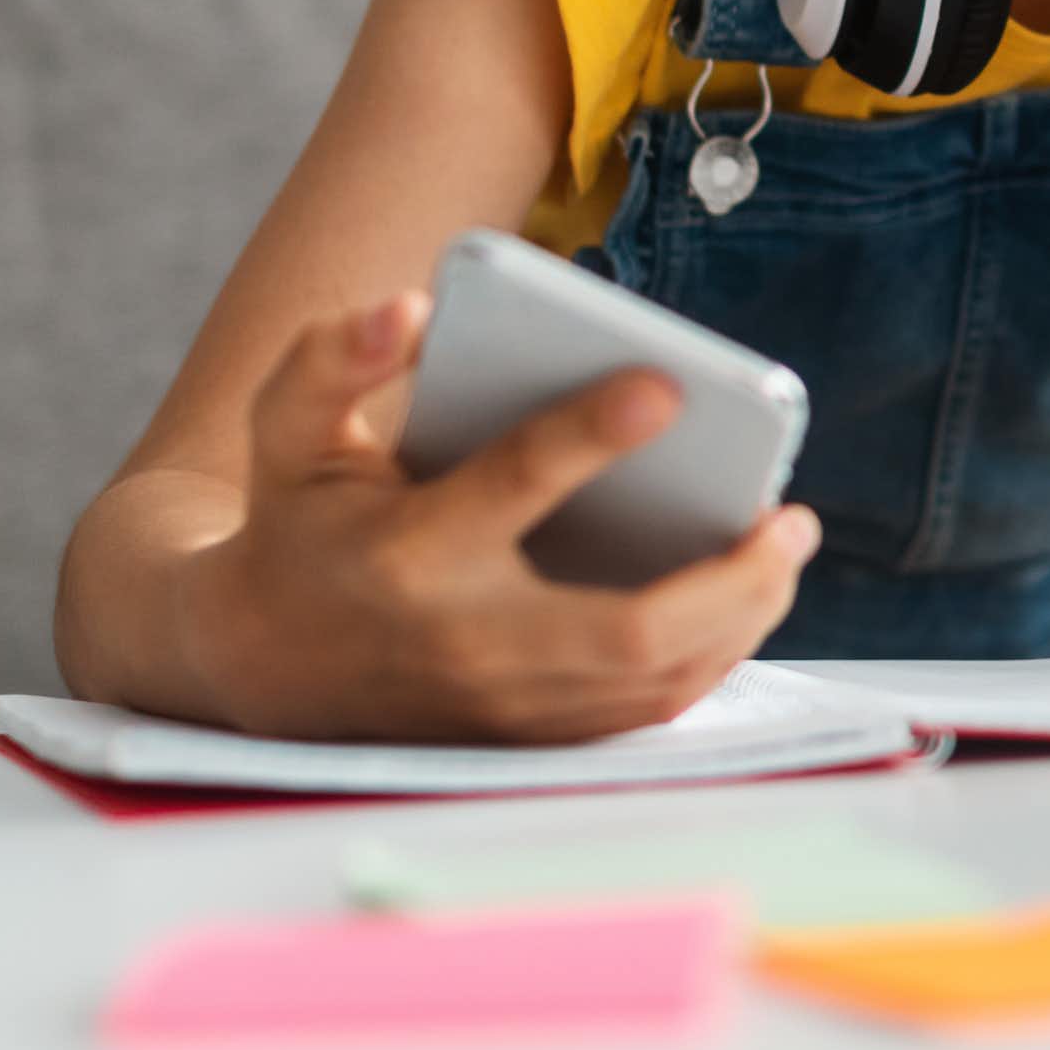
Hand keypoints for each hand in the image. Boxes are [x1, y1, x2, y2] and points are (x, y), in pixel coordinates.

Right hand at [182, 291, 820, 743]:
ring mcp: (504, 707)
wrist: (259, 667)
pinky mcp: (529, 740)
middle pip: (622, 629)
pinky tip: (751, 599)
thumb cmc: (300, 521)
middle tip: (790, 513)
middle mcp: (465, 640)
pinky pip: (641, 715)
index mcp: (409, 550)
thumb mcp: (289, 430)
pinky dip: (711, 660)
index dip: (588, 434)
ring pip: (651, 683)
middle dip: (725, 579)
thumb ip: (334, 361)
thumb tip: (410, 309)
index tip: (667, 385)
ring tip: (789, 543)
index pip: (512, 487)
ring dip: (740, 618)